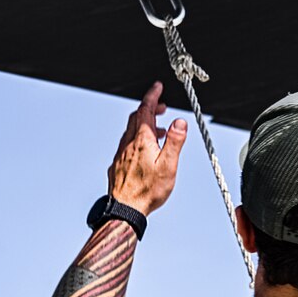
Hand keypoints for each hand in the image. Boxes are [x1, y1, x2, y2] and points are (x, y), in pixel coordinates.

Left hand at [108, 82, 186, 215]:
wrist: (125, 209)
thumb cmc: (147, 191)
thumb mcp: (168, 165)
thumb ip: (174, 141)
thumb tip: (179, 122)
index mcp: (141, 140)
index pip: (145, 109)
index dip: (152, 95)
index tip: (157, 86)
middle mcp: (128, 144)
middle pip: (137, 117)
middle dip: (149, 107)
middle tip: (161, 106)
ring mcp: (121, 154)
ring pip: (130, 130)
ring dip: (144, 123)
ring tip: (158, 130)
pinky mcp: (118, 164)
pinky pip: (126, 143)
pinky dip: (137, 137)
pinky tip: (144, 150)